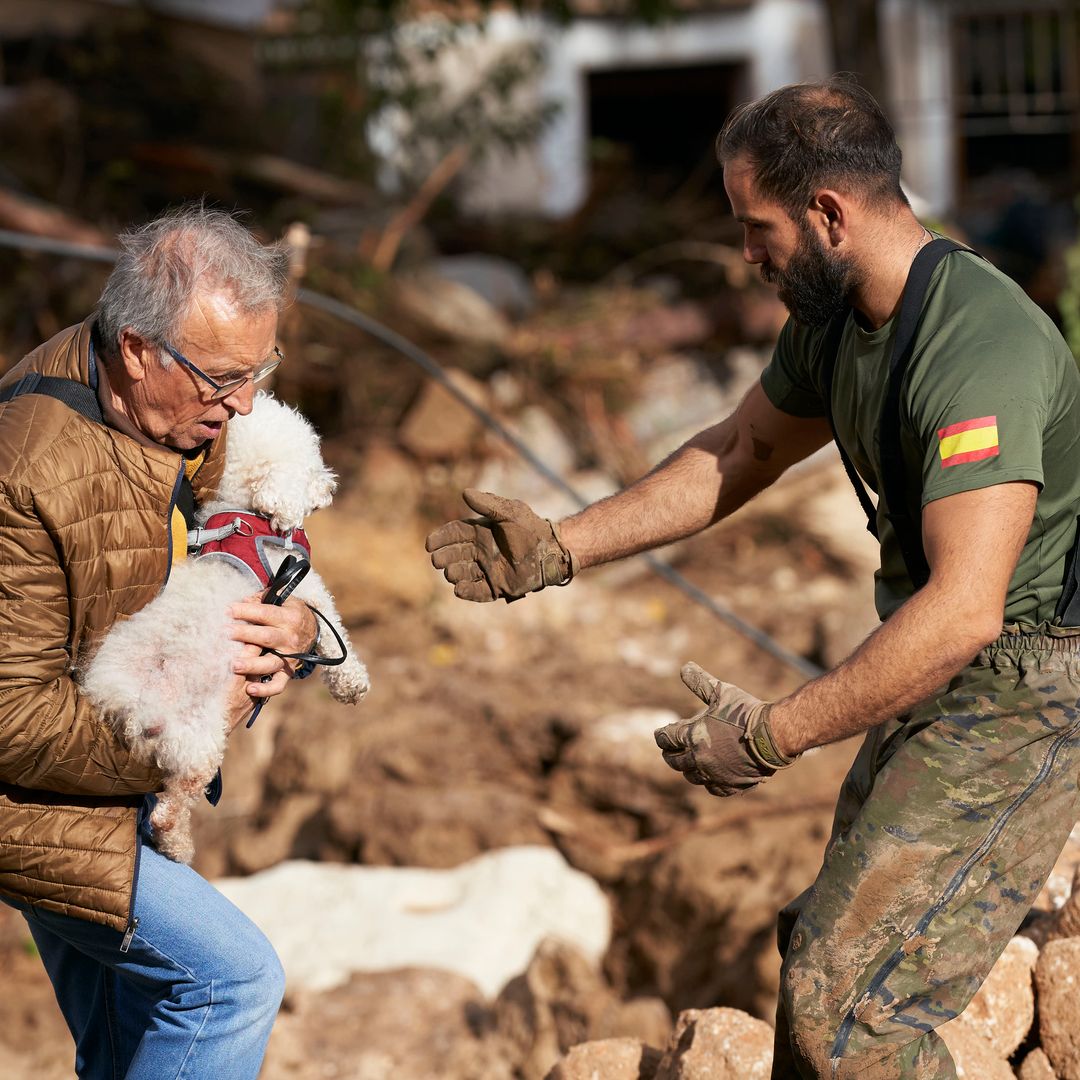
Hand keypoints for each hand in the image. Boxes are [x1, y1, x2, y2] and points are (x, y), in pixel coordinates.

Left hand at [224, 595, 316, 728]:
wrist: (312, 630)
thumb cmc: (289, 612)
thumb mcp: (282, 600)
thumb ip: (261, 599)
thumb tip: (239, 601)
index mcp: (289, 617)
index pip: (265, 613)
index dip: (246, 611)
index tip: (227, 610)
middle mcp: (290, 638)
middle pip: (266, 637)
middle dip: (244, 634)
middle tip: (224, 633)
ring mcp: (290, 657)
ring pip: (271, 663)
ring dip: (252, 665)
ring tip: (233, 665)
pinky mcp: (288, 672)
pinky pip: (278, 684)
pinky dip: (266, 689)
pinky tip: (250, 689)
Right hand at [425, 489, 577, 601]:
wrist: (552, 551)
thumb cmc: (532, 529)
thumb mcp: (510, 513)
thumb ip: (488, 504)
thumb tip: (464, 492)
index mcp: (481, 532)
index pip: (454, 534)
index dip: (440, 538)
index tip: (429, 544)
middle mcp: (481, 551)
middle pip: (454, 555)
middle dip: (443, 558)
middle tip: (438, 561)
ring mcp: (488, 570)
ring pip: (462, 574)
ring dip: (454, 574)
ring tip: (452, 573)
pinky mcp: (497, 587)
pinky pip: (477, 591)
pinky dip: (466, 591)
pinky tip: (459, 589)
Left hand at [654, 662, 796, 796]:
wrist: (774, 735)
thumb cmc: (746, 711)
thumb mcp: (721, 691)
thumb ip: (700, 681)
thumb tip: (684, 667)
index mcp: (693, 737)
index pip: (667, 739)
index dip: (662, 735)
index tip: (661, 734)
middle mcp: (700, 759)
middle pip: (675, 761)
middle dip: (670, 754)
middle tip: (669, 750)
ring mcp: (715, 775)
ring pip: (692, 777)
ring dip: (688, 769)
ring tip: (689, 763)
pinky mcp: (732, 785)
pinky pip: (714, 789)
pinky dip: (709, 783)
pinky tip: (710, 777)